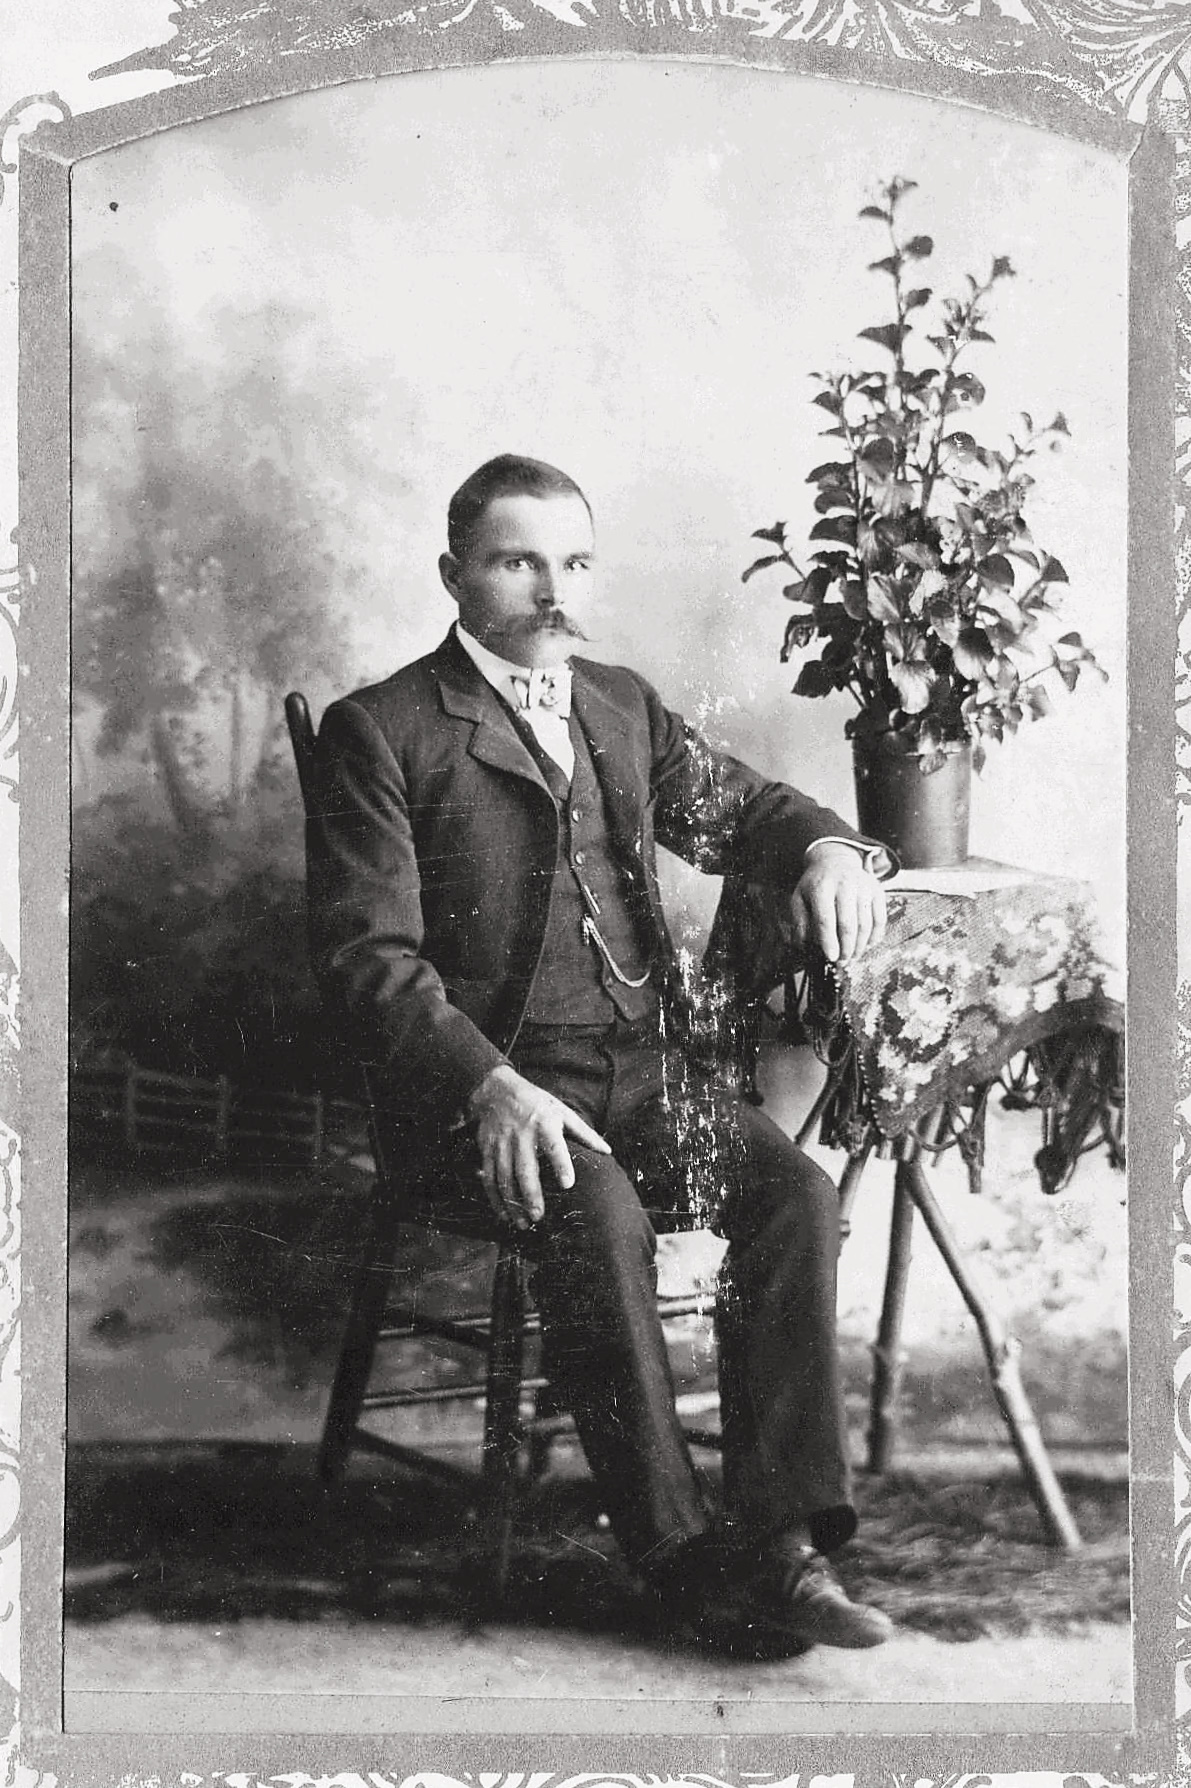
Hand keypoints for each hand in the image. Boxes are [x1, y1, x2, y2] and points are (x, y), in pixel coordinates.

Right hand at [466, 1064, 611, 1229]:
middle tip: (539, 1217)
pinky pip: (489, 1177)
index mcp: (544, 1123)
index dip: (561, 1164)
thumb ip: (584, 1132)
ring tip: (522, 1223)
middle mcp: (521, 1134)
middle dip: (531, 1194)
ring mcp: (501, 1143)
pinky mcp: (487, 1150)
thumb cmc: (536, 1103)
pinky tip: (503, 1214)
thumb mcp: (561, 1110)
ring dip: (512, 1203)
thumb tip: (607, 1151)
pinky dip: (494, 1198)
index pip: (554, 1146)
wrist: (496, 1090)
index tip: (568, 1184)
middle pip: (525, 1168)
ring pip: (504, 1177)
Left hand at [790, 843, 886, 963]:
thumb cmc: (816, 886)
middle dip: (846, 948)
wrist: (836, 862)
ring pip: (866, 924)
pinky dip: (875, 936)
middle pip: (848, 923)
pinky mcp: (878, 891)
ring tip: (852, 957)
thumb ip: (800, 923)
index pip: (826, 919)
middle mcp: (845, 884)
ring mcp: (864, 887)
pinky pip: (880, 919)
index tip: (830, 958)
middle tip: (842, 962)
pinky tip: (867, 945)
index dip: (829, 941)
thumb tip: (803, 947)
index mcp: (821, 887)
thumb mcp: (799, 899)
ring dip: (860, 946)